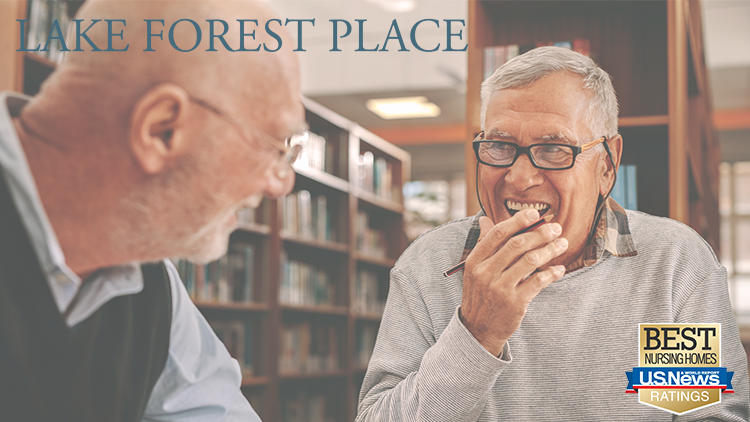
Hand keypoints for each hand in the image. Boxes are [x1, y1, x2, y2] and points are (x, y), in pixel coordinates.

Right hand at [459, 209, 567, 355]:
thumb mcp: (475, 270)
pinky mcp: (514, 303)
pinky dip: (552, 273)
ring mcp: (500, 288)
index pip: (498, 233)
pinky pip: (538, 282)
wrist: (478, 330)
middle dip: (540, 233)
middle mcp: (486, 273)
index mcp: (475, 261)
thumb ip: (483, 245)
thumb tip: (484, 220)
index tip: (535, 214)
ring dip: (550, 250)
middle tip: (556, 228)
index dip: (518, 221)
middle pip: (517, 245)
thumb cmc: (480, 295)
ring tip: (562, 244)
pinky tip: (559, 269)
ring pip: (530, 261)